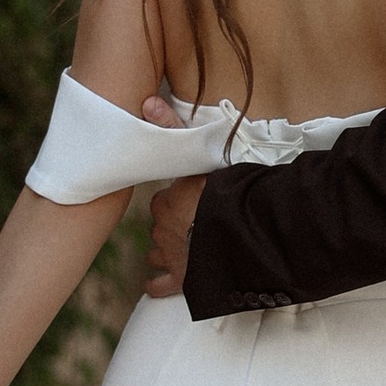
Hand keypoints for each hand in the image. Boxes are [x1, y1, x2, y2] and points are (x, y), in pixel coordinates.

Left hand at [141, 98, 206, 298]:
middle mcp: (162, 229)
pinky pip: (159, 285)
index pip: (163, 200)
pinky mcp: (180, 280)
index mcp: (167, 202)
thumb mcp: (202, 156)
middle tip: (190, 221)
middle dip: (171, 224)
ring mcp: (170, 255)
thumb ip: (174, 126)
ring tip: (177, 248)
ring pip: (157, 251)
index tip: (188, 197)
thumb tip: (147, 101)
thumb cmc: (224, 194)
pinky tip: (154, 284)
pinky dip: (157, 284)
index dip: (176, 199)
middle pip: (160, 225)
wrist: (237, 233)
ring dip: (165, 249)